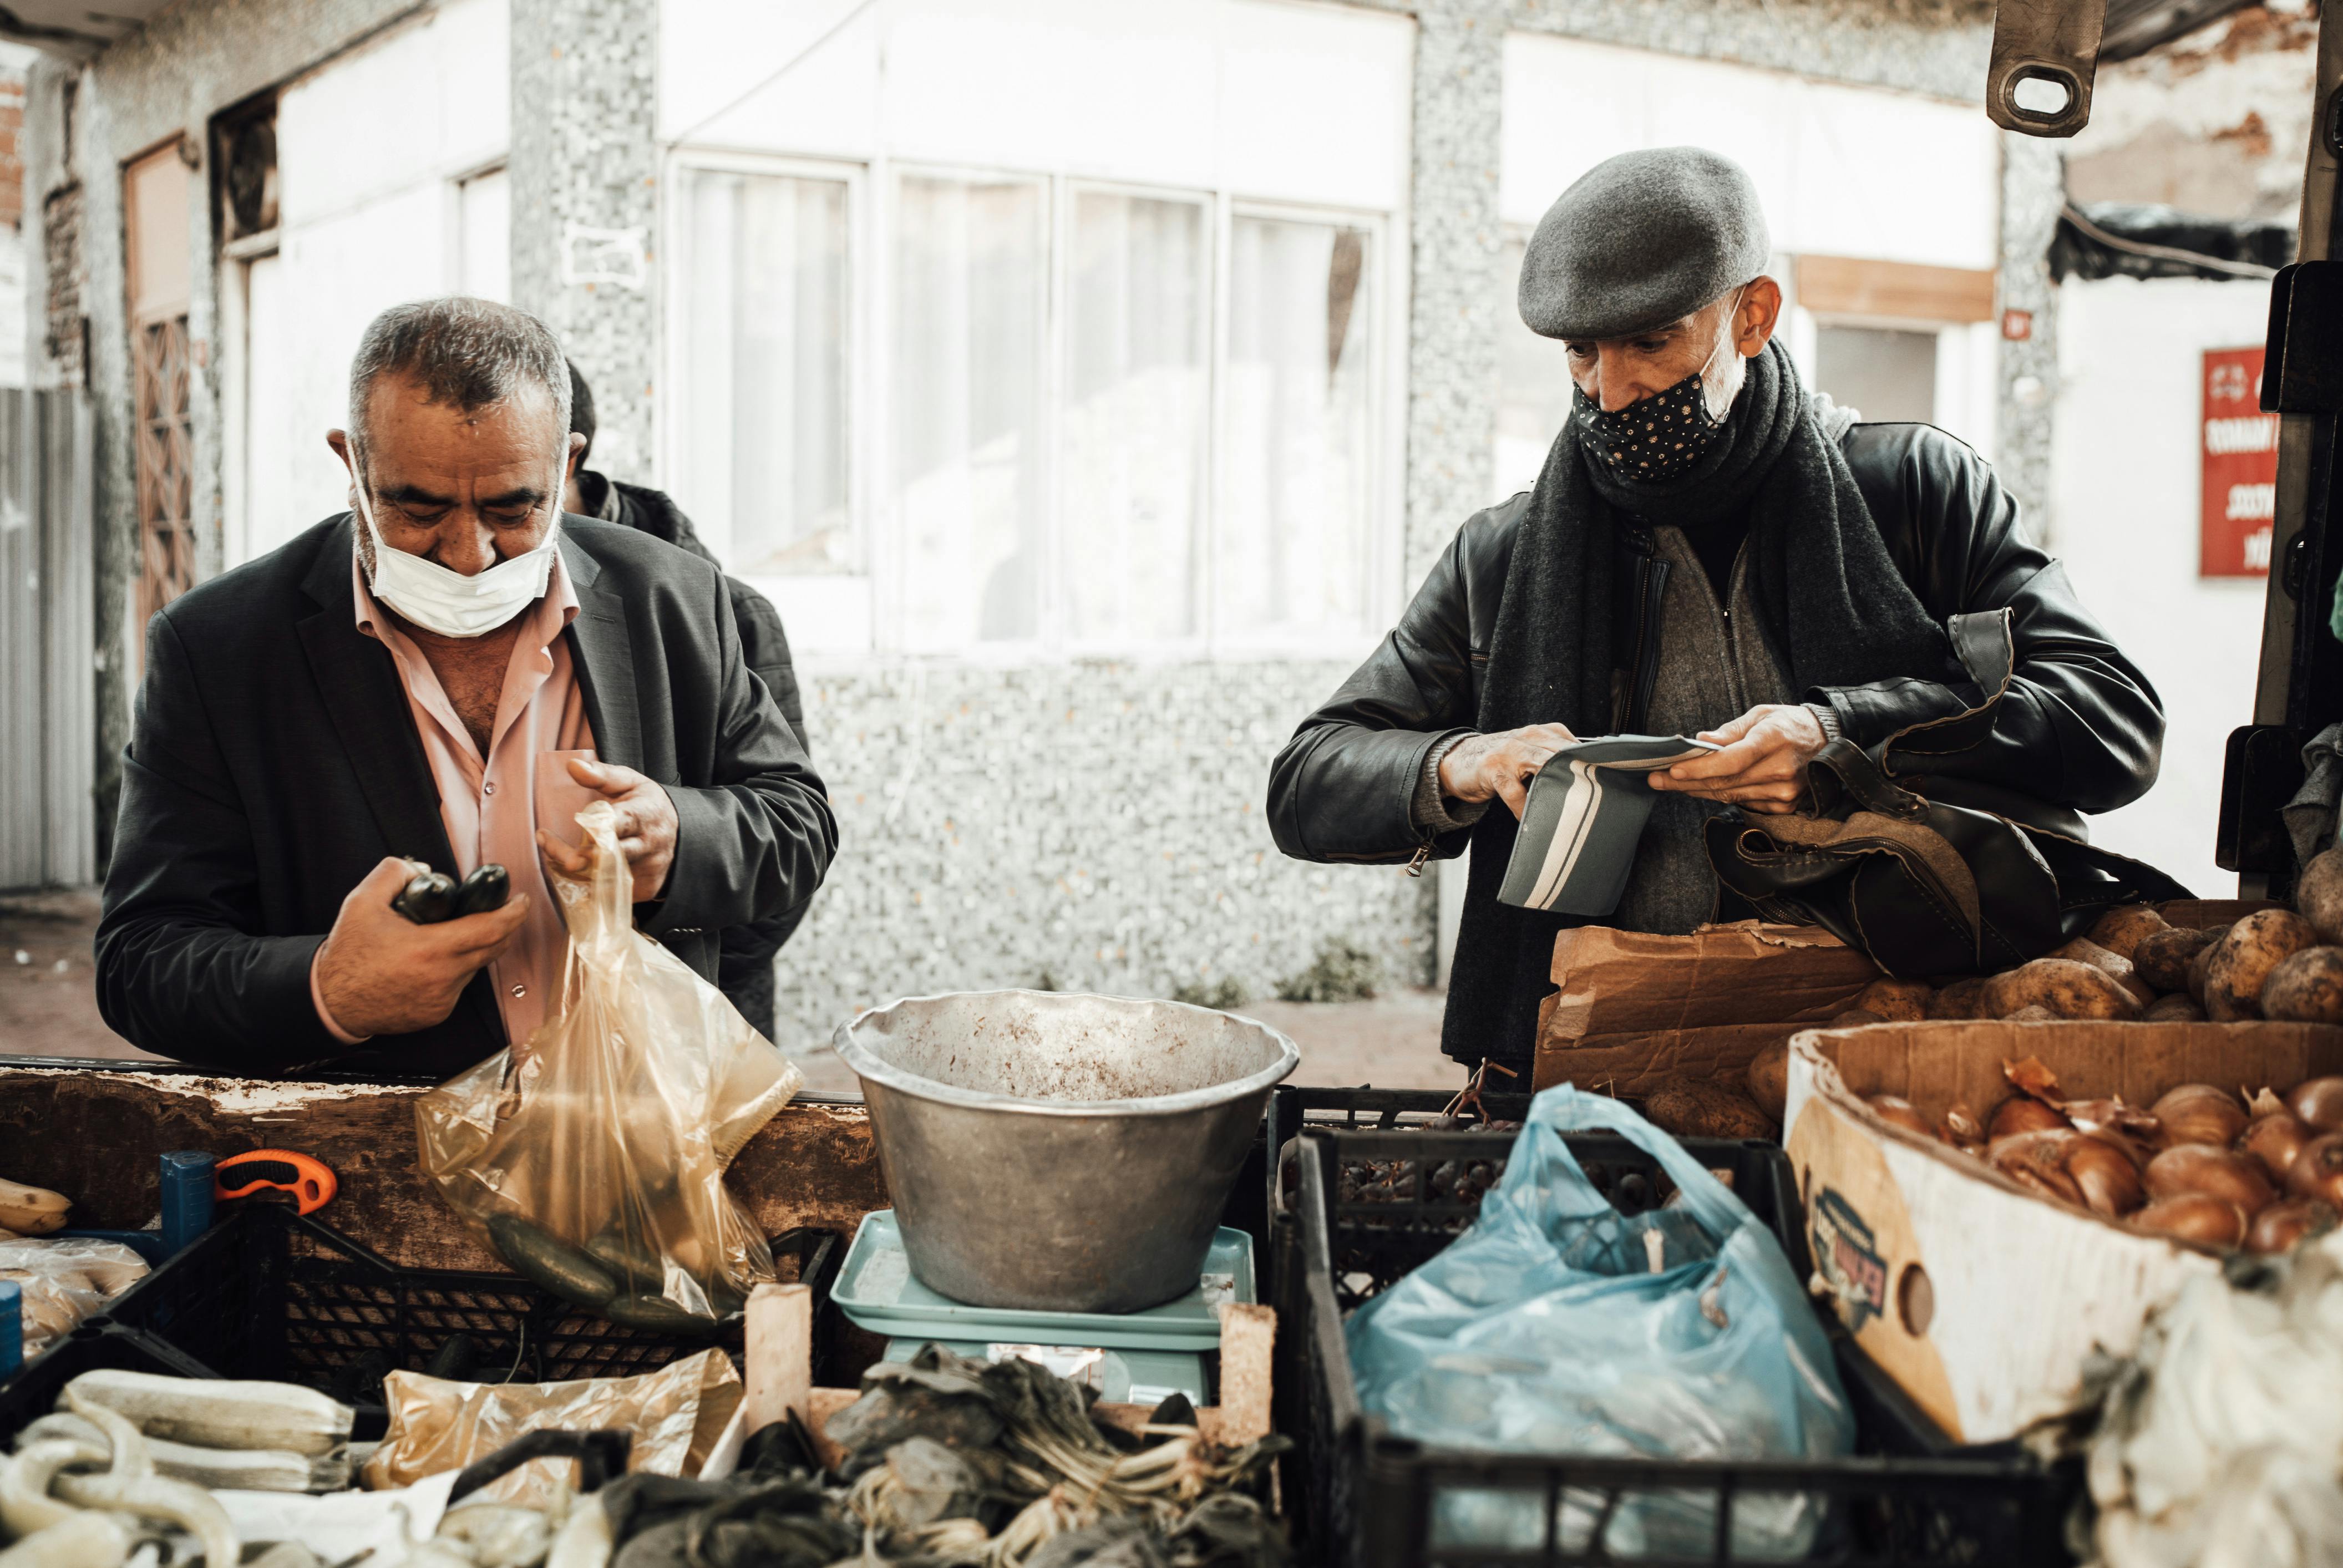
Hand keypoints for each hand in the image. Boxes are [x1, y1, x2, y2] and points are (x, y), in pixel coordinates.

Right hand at [315, 857, 530, 1036]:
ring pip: (475, 967)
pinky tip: (432, 962)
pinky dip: (454, 971)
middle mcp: (442, 978)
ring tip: (448, 935)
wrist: (330, 1001)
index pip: (491, 929)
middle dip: (502, 927)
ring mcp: (442, 1000)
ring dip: (472, 950)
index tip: (521, 901)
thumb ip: (393, 873)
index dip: (513, 913)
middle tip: (497, 911)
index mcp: (430, 950)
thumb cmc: (348, 953)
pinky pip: (458, 986)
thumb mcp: (362, 902)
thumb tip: (422, 868)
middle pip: (493, 948)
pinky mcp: (437, 1013)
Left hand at [535, 757, 679, 902]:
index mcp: (643, 815)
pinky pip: (608, 892)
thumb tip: (572, 766)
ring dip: (573, 869)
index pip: (622, 822)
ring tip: (552, 854)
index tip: (578, 824)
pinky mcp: (643, 889)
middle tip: (552, 849)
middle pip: (609, 855)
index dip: (599, 827)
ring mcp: (646, 870)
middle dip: (578, 855)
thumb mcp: (631, 783)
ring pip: (604, 878)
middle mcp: (647, 845)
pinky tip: (571, 871)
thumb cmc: (646, 806)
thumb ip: (602, 775)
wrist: (681, 838)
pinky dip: (586, 884)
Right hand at [1437, 723, 1579, 818]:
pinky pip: (1516, 793)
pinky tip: (1528, 819)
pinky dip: (1524, 809)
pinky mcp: (1495, 770)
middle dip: (1579, 775)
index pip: (1575, 745)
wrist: (1458, 760)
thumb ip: (1555, 757)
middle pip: (1564, 754)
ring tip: (1566, 808)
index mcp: (1542, 732)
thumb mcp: (1530, 751)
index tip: (1604, 782)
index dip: (1591, 764)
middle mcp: (1528, 737)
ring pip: (1544, 767)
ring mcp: (1510, 753)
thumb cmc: (1501, 760)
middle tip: (1592, 797)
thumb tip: (1589, 777)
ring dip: (1555, 788)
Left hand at [1648, 703, 1829, 814]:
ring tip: (1672, 783)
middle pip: (1724, 782)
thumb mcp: (1761, 714)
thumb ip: (1731, 730)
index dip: (1700, 768)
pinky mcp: (1784, 806)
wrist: (1826, 741)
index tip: (1672, 769)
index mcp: (1773, 740)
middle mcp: (1780, 769)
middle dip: (1686, 782)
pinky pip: (1743, 803)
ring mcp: (1784, 791)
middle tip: (1657, 779)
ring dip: (1698, 790)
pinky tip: (1703, 789)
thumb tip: (1703, 740)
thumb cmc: (1790, 724)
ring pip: (1730, 795)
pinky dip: (1722, 795)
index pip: (1731, 761)